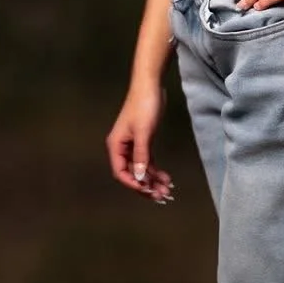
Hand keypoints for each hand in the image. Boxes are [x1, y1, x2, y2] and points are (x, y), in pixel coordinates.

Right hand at [105, 82, 172, 203]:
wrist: (151, 85)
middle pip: (131, 174)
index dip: (133, 184)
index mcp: (116, 145)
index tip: (147, 191)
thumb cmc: (144, 105)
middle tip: (161, 196)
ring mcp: (133, 145)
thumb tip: (138, 178)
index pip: (120, 172)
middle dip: (145, 186)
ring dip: (153, 180)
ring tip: (167, 190)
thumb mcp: (143, 133)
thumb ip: (140, 156)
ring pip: (141, 169)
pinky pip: (148, 162)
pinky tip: (166, 179)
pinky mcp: (144, 141)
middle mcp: (122, 147)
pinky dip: (156, 171)